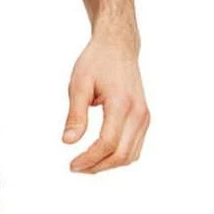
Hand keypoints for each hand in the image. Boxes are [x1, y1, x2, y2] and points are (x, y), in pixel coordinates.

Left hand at [62, 33, 150, 172]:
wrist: (118, 46)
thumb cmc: (96, 61)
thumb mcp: (79, 83)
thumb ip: (75, 114)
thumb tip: (68, 142)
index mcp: (122, 103)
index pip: (108, 143)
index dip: (89, 158)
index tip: (72, 165)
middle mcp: (138, 113)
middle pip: (122, 154)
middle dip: (98, 166)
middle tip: (76, 167)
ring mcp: (145, 116)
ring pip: (131, 155)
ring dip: (108, 164)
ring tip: (86, 164)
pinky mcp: (145, 118)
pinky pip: (135, 147)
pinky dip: (119, 156)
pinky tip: (100, 154)